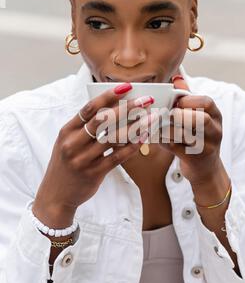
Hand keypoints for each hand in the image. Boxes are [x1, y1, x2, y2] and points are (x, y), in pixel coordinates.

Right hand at [33, 86, 154, 226]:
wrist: (56, 195)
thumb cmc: (66, 164)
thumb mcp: (68, 143)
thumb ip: (85, 128)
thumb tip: (112, 110)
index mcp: (66, 131)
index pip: (89, 108)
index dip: (109, 96)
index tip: (126, 87)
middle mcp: (73, 143)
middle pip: (103, 120)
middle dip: (127, 107)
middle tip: (145, 100)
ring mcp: (83, 159)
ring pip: (113, 138)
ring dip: (135, 126)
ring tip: (150, 118)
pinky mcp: (94, 173)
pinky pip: (117, 157)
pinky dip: (132, 147)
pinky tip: (143, 138)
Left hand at [158, 75, 223, 184]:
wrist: (206, 170)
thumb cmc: (199, 138)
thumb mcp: (198, 117)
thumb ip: (188, 97)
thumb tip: (177, 77)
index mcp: (215, 116)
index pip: (206, 102)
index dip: (188, 100)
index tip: (176, 102)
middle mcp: (214, 131)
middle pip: (201, 119)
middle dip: (180, 115)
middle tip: (167, 115)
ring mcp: (207, 147)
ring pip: (187, 135)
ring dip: (169, 128)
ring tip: (157, 124)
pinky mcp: (195, 160)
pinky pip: (176, 148)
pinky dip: (163, 141)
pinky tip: (154, 137)